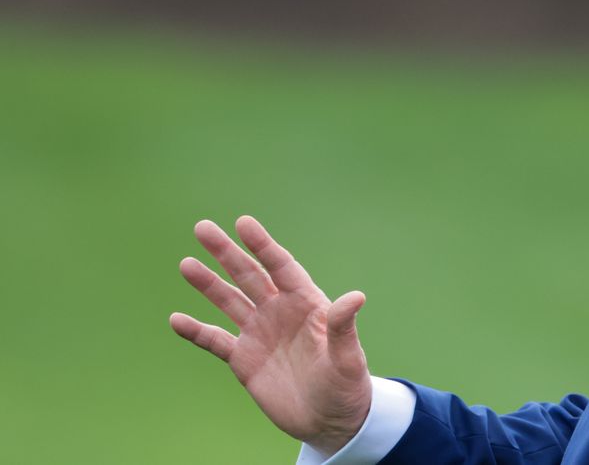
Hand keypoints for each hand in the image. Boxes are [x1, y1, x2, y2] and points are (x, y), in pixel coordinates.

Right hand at [170, 216, 371, 454]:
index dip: (262, 246)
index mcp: (307, 304)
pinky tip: (176, 319)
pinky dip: (196, 331)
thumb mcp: (347, 358)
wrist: (330, 421)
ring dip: (208, 283)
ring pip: (229, 301)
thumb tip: (356, 297)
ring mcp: (260, 334)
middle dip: (227, 253)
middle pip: (249, 276)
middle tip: (203, 228)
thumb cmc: (346, 386)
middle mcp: (280, 312)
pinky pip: (215, 340)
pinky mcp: (244, 359)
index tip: (243, 223)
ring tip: (186, 263)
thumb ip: (343, 328)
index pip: (281, 267)